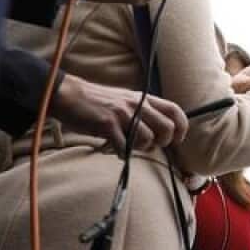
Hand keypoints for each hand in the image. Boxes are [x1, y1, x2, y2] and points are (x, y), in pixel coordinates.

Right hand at [51, 74, 187, 151]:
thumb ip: (142, 113)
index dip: (181, 127)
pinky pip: (125, 147)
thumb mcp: (125, 100)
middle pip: (167, 128)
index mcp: (143, 98)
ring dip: (140, 149)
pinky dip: (123, 154)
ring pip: (148, 139)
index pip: (174, 110)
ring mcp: (123, 114)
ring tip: (129, 145)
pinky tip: (116, 149)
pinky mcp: (108, 124)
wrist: (68, 95)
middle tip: (149, 145)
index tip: (176, 139)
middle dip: (162, 142)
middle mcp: (137, 104)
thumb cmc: (97, 102)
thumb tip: (158, 134)